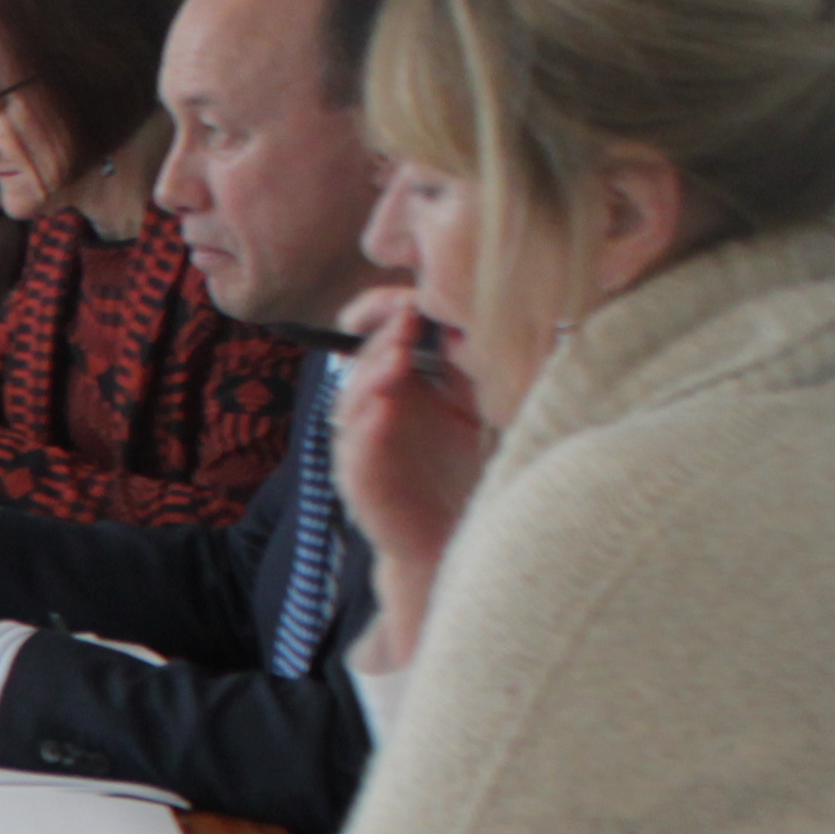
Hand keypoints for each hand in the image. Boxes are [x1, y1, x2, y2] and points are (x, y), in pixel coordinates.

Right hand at [333, 282, 490, 647]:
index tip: (415, 294)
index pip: (378, 336)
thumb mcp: (483, 404)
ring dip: (372, 376)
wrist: (460, 539)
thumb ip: (476, 363)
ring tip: (400, 356)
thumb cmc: (471, 469)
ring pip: (351, 403)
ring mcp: (364, 449)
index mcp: (401, 386)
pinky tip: (385, 407)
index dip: (384, 311)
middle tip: (410, 316)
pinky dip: (366, 429)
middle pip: (362, 361)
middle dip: (384, 336)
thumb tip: (483, 310)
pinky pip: (354, 453)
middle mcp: (376, 413)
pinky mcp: (362, 486)